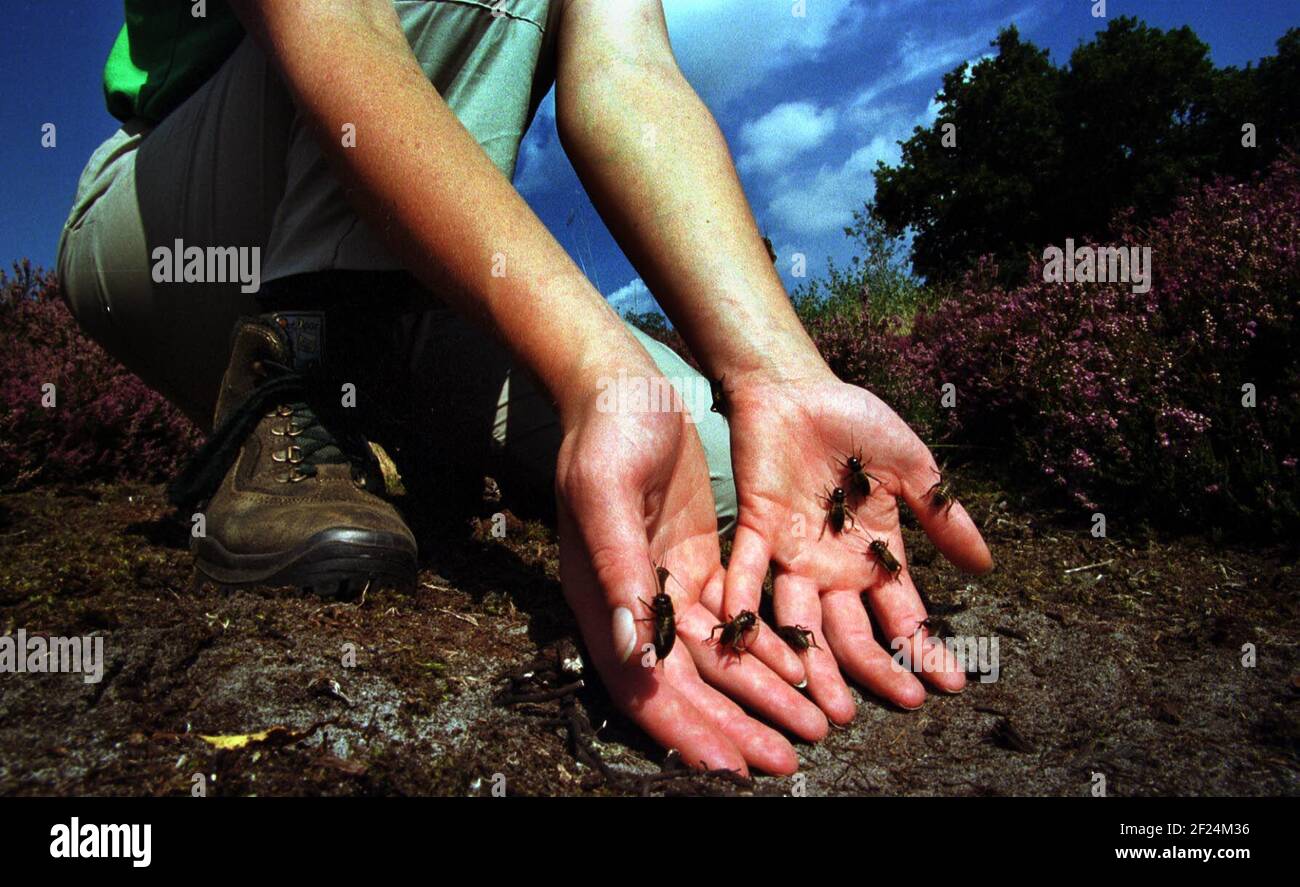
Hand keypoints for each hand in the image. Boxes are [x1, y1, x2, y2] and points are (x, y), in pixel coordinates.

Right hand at [554, 375, 826, 774]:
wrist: (625, 388)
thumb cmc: (606, 436)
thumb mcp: (606, 494)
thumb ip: (619, 570)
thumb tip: (633, 652)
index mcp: (602, 601)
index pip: (643, 685)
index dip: (686, 728)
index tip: (731, 768)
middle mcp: (634, 607)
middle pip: (688, 684)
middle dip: (738, 725)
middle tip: (788, 761)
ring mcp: (668, 588)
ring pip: (718, 659)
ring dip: (762, 694)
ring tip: (811, 729)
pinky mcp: (699, 565)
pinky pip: (736, 621)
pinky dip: (767, 648)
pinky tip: (805, 671)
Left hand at [720, 366, 992, 722]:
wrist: (796, 388)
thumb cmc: (854, 423)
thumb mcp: (911, 468)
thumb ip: (943, 517)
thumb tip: (987, 567)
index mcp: (873, 552)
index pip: (903, 612)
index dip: (925, 647)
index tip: (950, 684)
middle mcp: (832, 566)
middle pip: (853, 631)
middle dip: (877, 668)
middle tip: (899, 701)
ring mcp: (792, 554)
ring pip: (800, 620)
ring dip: (813, 663)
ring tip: (831, 704)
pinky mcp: (756, 532)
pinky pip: (749, 574)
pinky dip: (746, 603)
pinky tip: (751, 639)